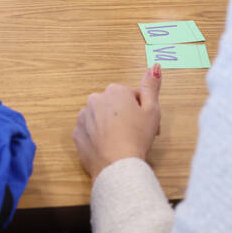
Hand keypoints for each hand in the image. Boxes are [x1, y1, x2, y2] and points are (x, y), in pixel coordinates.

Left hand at [73, 64, 161, 180]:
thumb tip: (155, 66)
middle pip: (114, 105)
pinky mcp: (76, 134)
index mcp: (115, 91)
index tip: (146, 123)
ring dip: (109, 124)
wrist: (117, 166)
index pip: (132, 96)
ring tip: (121, 142)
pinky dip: (97, 136)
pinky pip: (89, 131)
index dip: (141, 110)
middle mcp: (95, 99)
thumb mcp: (152, 110)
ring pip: (100, 117)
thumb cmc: (137, 137)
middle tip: (135, 133)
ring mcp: (83, 117)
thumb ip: (151, 86)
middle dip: (124, 115)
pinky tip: (108, 147)